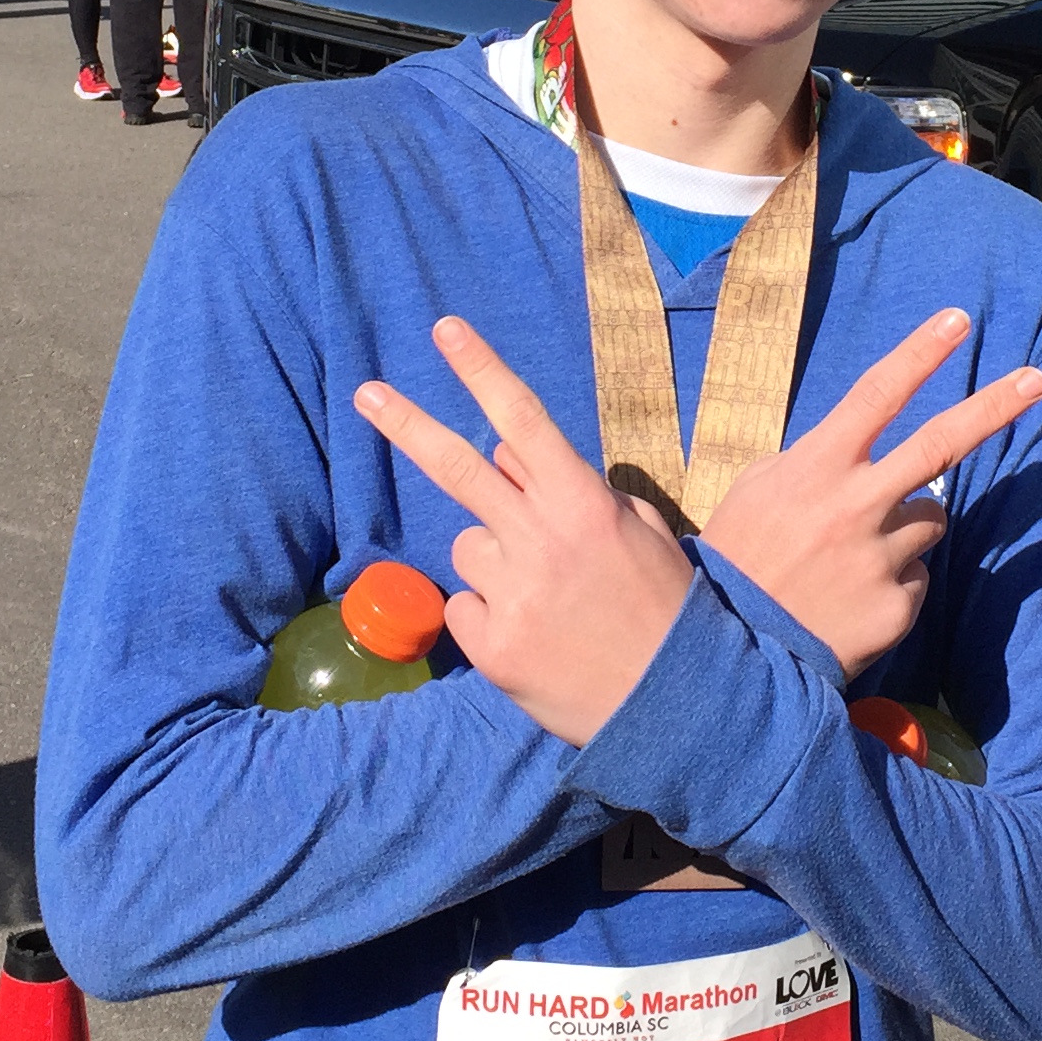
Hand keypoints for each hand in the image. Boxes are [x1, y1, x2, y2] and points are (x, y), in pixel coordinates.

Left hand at [354, 318, 696, 746]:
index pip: (523, 420)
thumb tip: (518, 459)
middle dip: (407, 423)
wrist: (676, 709)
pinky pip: (464, 606)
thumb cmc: (665, 610)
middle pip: (459, 466)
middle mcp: (540, 538)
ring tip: (548, 598)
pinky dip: (488, 615)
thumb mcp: (643, 533)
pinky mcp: (490, 645)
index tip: (446, 331)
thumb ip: (582, 491)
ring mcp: (511, 593)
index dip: (482, 370)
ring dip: (493, 561)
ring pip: (467, 548)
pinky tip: (535, 636)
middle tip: (365, 392)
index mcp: (584, 503)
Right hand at [697, 311, 1041, 681]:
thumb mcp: (756, 489)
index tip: (959, 320)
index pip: (878, 394)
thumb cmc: (740, 558)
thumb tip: (853, 449)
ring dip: (907, 527)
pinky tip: (851, 599)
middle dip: (995, 406)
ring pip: (931, 519)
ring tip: (852, 557)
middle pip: (941, 443)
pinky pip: (915, 578)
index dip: (920, 353)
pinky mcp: (897, 606)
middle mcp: (858, 505)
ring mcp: (882, 557)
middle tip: (1039, 379)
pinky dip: (893, 582)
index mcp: (818, 467)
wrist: (730, 654)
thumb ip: (809, 462)